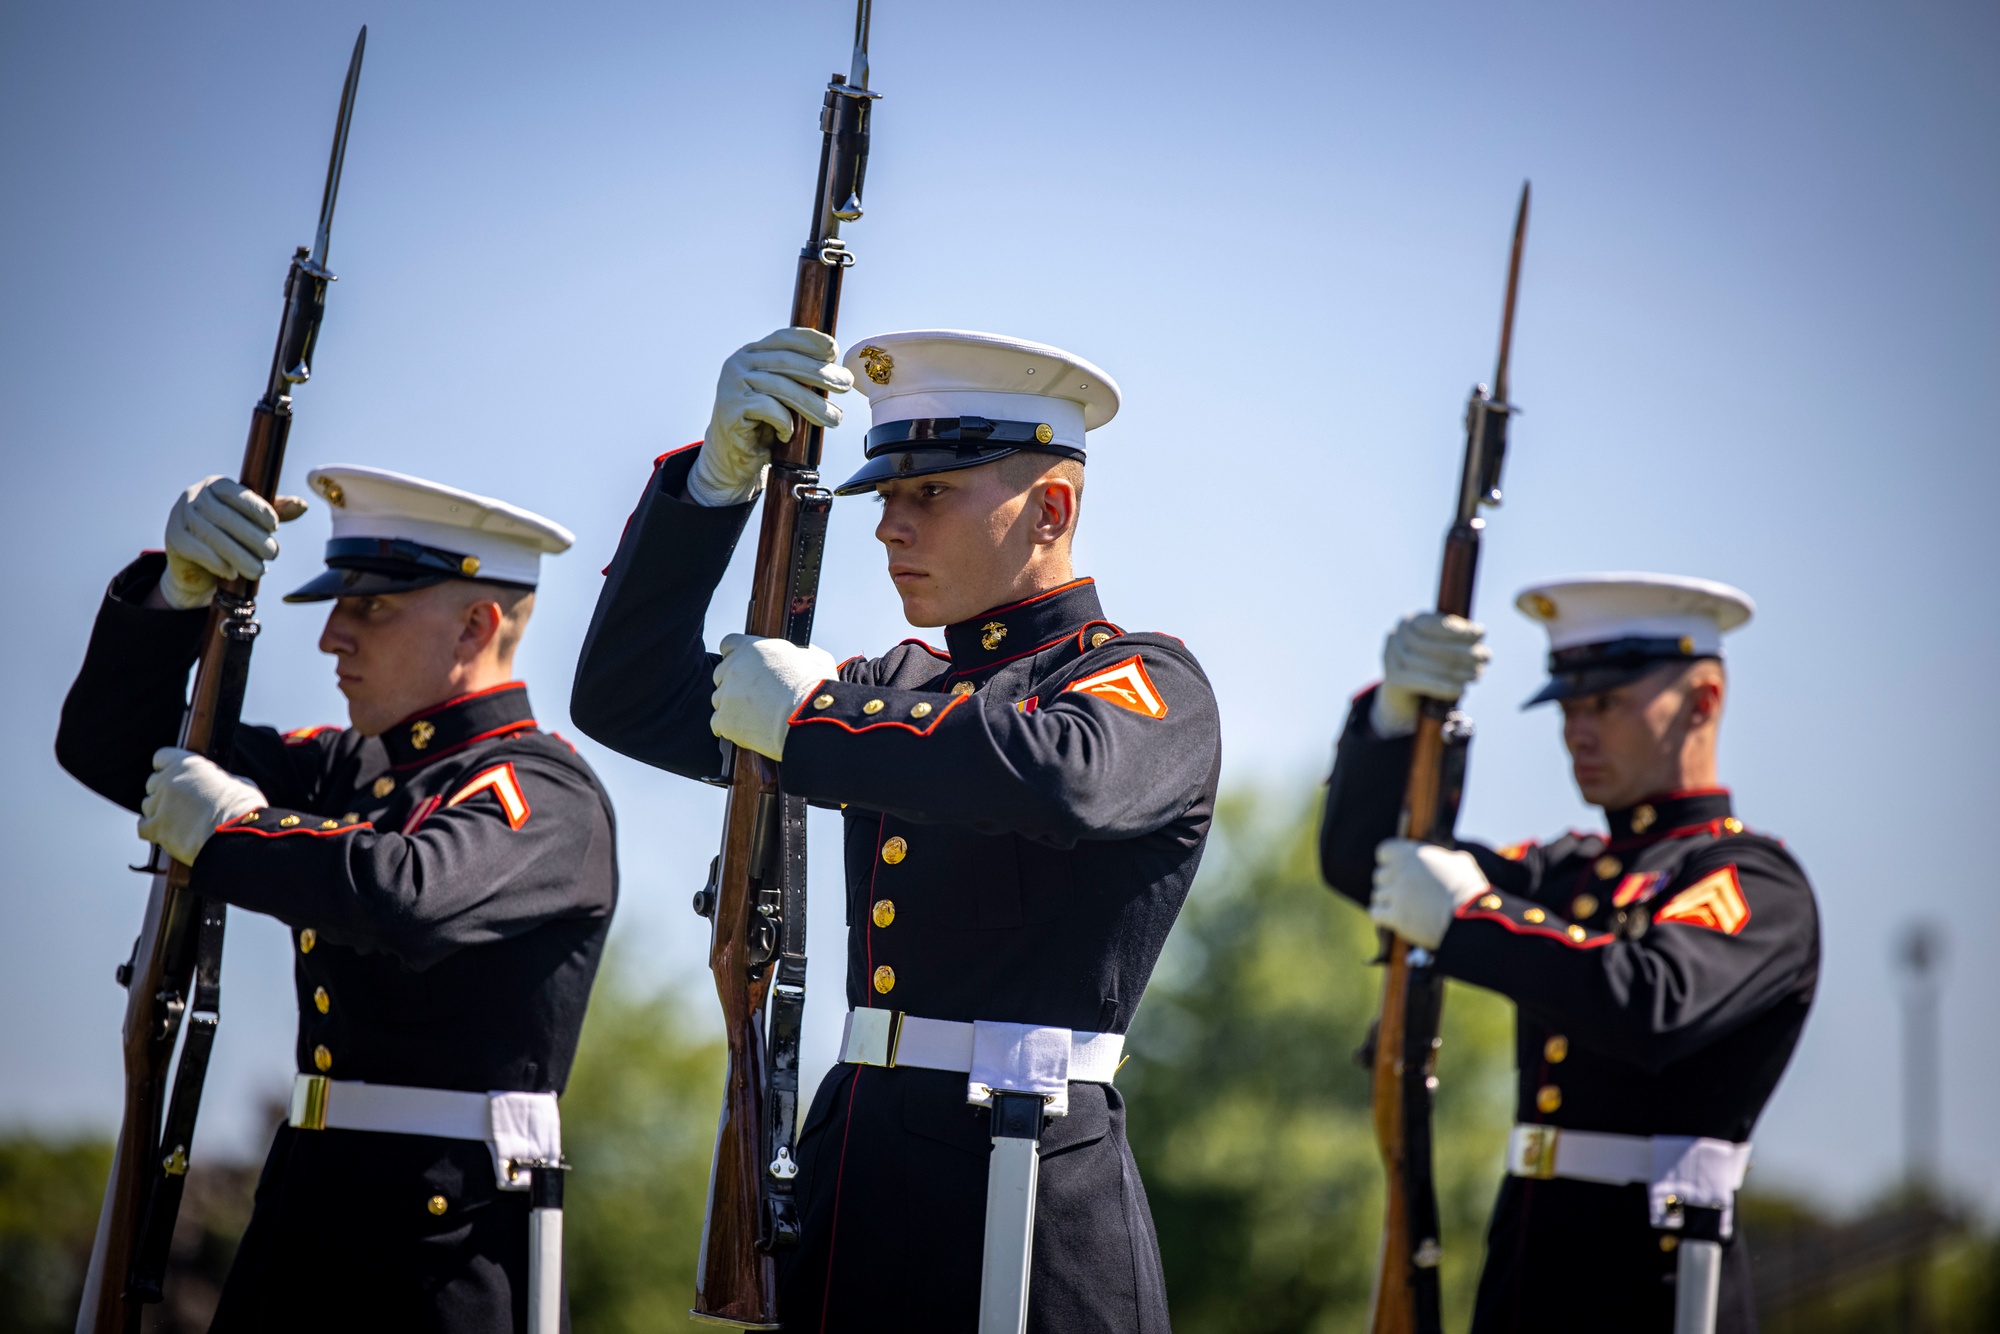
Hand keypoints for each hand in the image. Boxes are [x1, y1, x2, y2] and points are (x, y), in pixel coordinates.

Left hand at [138, 748, 266, 865]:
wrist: (235, 835)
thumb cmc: (242, 808)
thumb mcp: (235, 782)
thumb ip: (216, 779)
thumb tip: (216, 783)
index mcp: (187, 764)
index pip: (162, 757)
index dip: (169, 767)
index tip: (177, 775)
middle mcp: (168, 781)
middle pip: (153, 782)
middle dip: (165, 791)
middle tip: (181, 802)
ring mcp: (159, 805)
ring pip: (148, 805)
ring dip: (159, 810)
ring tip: (177, 820)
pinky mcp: (156, 828)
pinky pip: (143, 827)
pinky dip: (151, 829)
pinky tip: (163, 831)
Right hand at [160, 476, 308, 609]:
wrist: (197, 562)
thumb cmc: (230, 534)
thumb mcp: (251, 519)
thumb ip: (275, 510)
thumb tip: (302, 505)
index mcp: (216, 485)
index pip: (236, 492)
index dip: (256, 508)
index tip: (275, 526)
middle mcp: (195, 495)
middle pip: (225, 516)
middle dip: (253, 537)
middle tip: (274, 554)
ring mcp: (180, 515)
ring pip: (211, 534)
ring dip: (238, 554)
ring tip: (259, 570)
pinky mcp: (173, 537)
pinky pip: (194, 548)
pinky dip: (215, 562)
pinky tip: (232, 573)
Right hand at [687, 328, 852, 506]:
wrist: (733, 458)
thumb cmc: (763, 424)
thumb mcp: (783, 395)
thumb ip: (798, 378)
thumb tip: (837, 370)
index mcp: (752, 353)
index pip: (784, 338)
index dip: (810, 340)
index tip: (833, 351)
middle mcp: (738, 363)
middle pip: (786, 361)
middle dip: (820, 373)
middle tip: (845, 385)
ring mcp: (731, 384)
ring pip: (780, 387)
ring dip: (813, 404)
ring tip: (835, 418)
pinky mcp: (730, 407)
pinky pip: (767, 408)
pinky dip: (784, 421)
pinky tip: (788, 434)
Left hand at [710, 633, 839, 759]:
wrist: (810, 719)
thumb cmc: (817, 688)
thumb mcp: (815, 658)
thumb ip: (800, 653)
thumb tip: (802, 655)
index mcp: (752, 648)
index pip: (729, 644)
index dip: (737, 655)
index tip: (746, 666)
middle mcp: (734, 667)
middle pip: (722, 673)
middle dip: (735, 683)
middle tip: (755, 695)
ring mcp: (726, 694)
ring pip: (720, 699)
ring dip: (732, 706)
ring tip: (756, 715)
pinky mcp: (724, 720)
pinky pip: (718, 723)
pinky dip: (729, 727)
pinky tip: (746, 729)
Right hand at [1370, 611, 1488, 737]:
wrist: (1404, 692)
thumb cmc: (1430, 662)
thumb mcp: (1442, 643)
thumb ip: (1456, 636)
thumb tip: (1479, 633)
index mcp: (1410, 621)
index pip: (1433, 623)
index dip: (1458, 628)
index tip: (1481, 633)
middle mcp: (1396, 635)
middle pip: (1432, 645)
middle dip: (1462, 651)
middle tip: (1485, 657)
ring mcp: (1391, 657)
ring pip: (1427, 664)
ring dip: (1456, 671)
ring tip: (1477, 674)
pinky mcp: (1393, 678)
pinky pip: (1420, 681)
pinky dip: (1443, 686)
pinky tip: (1460, 689)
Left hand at [1370, 838, 1487, 948]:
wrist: (1470, 917)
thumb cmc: (1469, 888)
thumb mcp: (1460, 862)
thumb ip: (1444, 858)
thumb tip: (1445, 860)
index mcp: (1413, 854)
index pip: (1384, 852)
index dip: (1389, 861)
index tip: (1396, 869)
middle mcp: (1400, 872)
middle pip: (1379, 876)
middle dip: (1389, 884)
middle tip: (1402, 892)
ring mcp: (1397, 894)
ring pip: (1377, 896)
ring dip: (1387, 902)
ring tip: (1402, 907)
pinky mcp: (1396, 916)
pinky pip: (1376, 913)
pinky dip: (1382, 916)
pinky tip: (1392, 919)